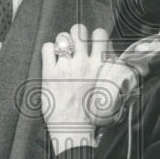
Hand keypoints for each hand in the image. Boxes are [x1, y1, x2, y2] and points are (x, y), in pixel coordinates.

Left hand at [41, 23, 111, 152]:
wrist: (74, 129)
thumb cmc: (93, 114)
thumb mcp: (111, 90)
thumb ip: (111, 71)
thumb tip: (112, 58)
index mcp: (101, 66)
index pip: (100, 33)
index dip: (94, 36)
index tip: (91, 43)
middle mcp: (84, 63)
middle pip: (79, 29)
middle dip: (76, 34)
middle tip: (74, 45)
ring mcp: (66, 66)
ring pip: (62, 36)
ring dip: (62, 43)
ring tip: (62, 53)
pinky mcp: (50, 72)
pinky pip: (48, 47)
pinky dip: (49, 51)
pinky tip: (51, 60)